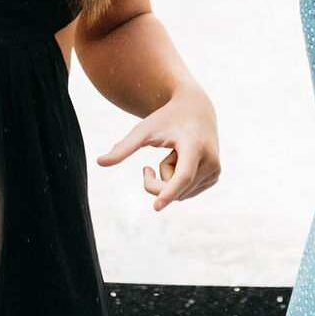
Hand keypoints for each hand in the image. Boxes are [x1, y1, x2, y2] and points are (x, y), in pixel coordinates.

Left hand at [98, 89, 220, 210]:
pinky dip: (178, 183)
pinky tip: (182, 161)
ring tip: (174, 154)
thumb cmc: (166, 118)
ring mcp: (215, 170)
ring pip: (180, 195)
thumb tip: (99, 162)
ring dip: (168, 180)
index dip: (168, 191)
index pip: (182, 175)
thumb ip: (124, 148)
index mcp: (194, 146)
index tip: (156, 207)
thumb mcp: (144, 130)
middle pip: (174, 189)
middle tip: (146, 168)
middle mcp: (210, 160)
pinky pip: (187, 194)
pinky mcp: (216, 176)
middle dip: (156, 182)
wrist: (196, 108)